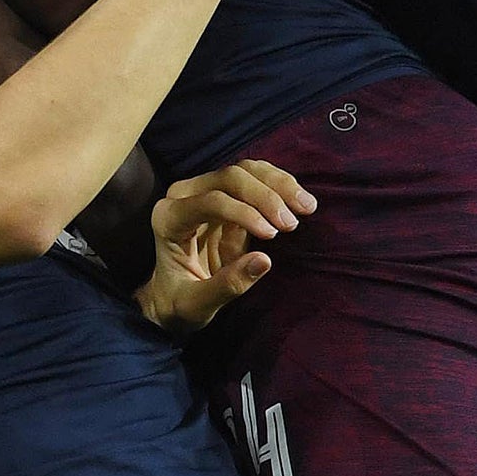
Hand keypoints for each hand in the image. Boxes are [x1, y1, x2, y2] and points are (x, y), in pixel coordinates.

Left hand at [134, 158, 314, 336]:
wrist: (173, 297)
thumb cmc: (179, 302)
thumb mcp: (197, 304)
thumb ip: (227, 285)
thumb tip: (264, 261)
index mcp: (169, 219)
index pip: (210, 201)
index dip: (244, 212)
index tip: (272, 234)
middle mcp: (183, 196)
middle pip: (229, 177)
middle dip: (265, 195)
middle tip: (293, 224)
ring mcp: (204, 191)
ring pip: (244, 171)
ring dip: (278, 184)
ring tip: (307, 206)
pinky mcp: (226, 197)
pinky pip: (254, 179)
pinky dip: (279, 185)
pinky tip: (299, 200)